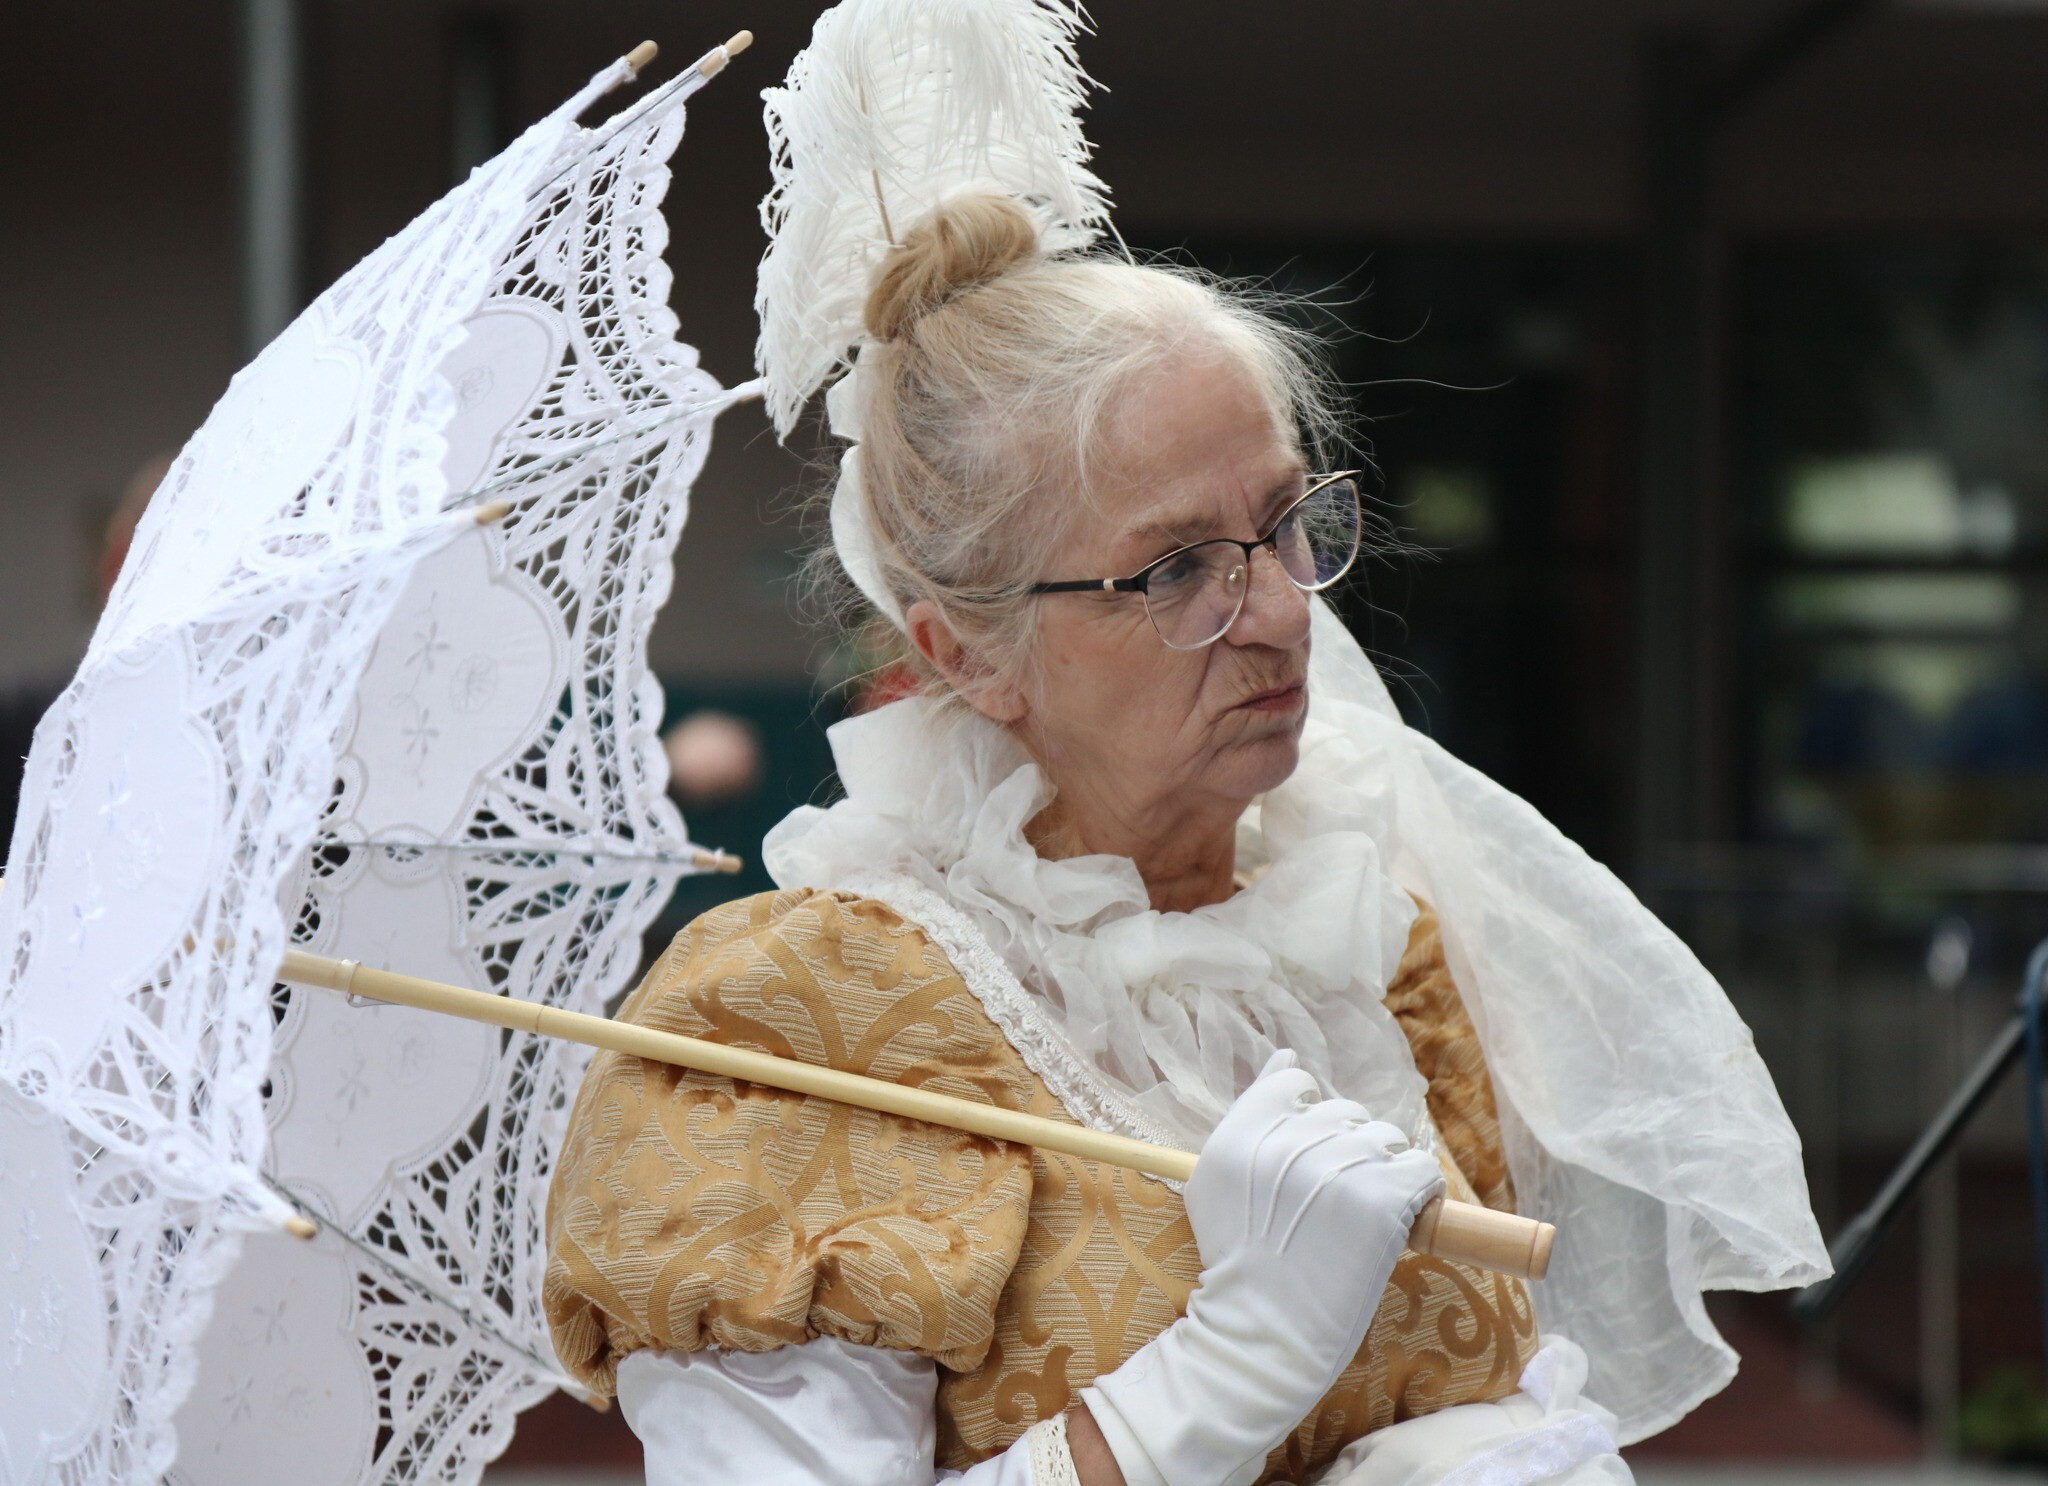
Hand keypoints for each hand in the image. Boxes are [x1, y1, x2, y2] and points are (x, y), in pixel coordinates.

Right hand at [1082, 1056, 1445, 1485]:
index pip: (1294, 1083)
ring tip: (1362, 1216)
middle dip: (1346, 1148)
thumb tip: (1286, 1057)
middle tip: (1333, 1203)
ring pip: (1386, 1138)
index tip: (1307, 1158)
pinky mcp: (1382, 1199)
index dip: (1308, 1117)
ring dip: (1382, 1170)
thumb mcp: (1216, 1181)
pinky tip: (1399, 1220)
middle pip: (1344, 1112)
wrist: (1261, 1336)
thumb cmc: (1238, 1264)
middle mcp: (1289, 1140)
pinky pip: (1422, 1169)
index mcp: (1242, 1131)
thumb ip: (1250, 1114)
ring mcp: (1338, 1167)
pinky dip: (1419, 1192)